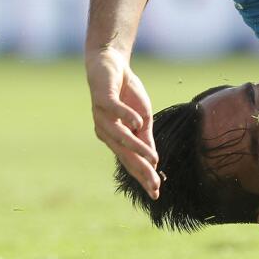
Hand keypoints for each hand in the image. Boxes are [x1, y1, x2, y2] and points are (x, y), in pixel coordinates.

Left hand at [86, 48, 158, 196]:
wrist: (111, 65)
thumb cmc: (127, 94)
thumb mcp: (143, 118)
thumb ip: (145, 137)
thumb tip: (153, 161)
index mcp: (116, 138)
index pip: (131, 161)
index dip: (143, 176)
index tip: (156, 193)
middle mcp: (106, 132)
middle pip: (125, 155)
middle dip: (140, 170)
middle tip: (153, 185)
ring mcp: (102, 116)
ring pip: (119, 136)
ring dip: (136, 148)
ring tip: (152, 158)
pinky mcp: (102, 98)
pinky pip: (114, 109)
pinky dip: (125, 116)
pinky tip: (137, 123)